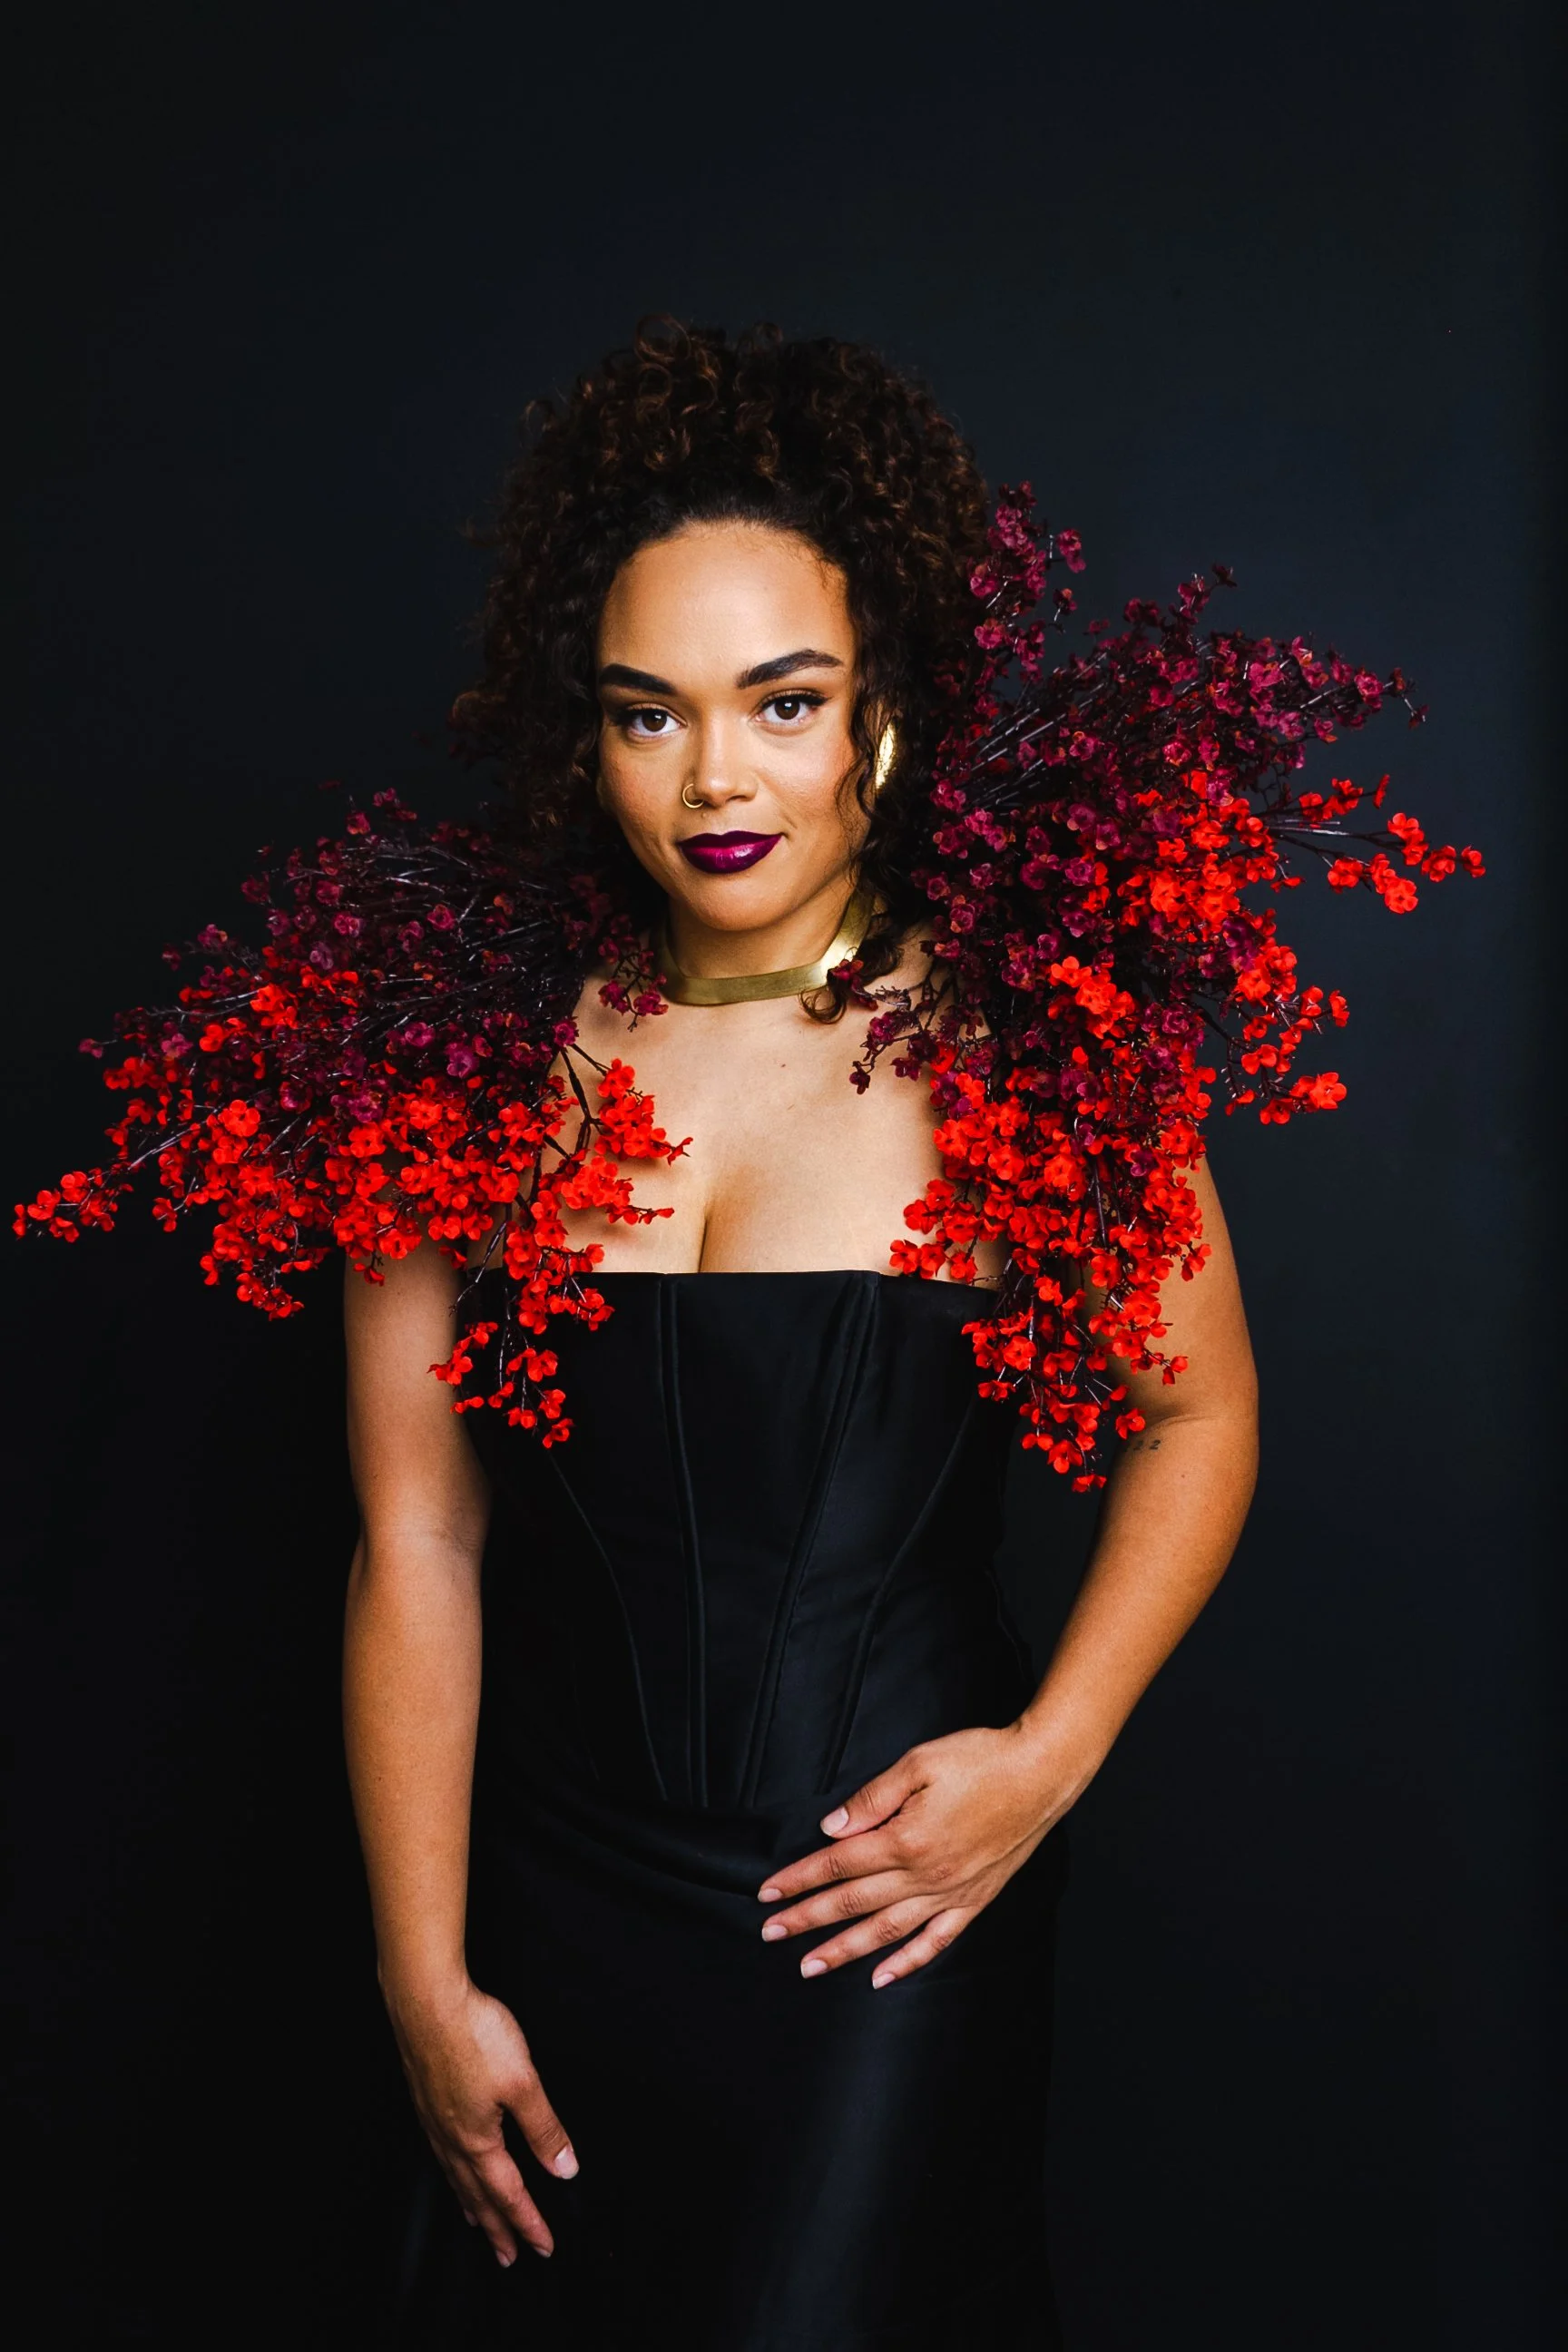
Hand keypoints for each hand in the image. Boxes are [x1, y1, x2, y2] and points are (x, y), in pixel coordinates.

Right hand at [386, 1977, 577, 2264]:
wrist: (424, 2001)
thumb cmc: (471, 2035)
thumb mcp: (523, 2082)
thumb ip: (544, 2128)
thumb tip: (564, 2167)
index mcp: (478, 2140)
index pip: (509, 2194)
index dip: (528, 2223)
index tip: (543, 2246)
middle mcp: (452, 2138)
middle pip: (478, 2196)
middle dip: (497, 2228)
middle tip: (507, 2257)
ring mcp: (434, 2120)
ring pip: (456, 2177)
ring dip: (472, 2204)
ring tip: (479, 2223)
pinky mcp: (425, 2099)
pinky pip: (441, 2153)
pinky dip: (452, 2174)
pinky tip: (453, 2165)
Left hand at [757, 1721, 1076, 1987]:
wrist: (1041, 1772)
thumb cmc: (982, 1759)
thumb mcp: (919, 1763)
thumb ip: (872, 1799)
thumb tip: (832, 1828)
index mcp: (906, 1839)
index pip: (837, 1865)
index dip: (799, 1880)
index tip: (768, 1894)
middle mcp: (925, 1875)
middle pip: (853, 1902)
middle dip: (807, 1919)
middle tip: (770, 1933)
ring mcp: (951, 1893)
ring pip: (887, 1931)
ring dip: (845, 1950)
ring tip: (810, 1965)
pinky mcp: (975, 1899)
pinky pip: (936, 1941)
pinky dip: (908, 1963)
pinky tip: (883, 1977)